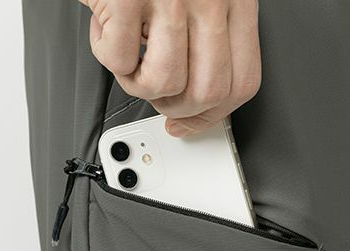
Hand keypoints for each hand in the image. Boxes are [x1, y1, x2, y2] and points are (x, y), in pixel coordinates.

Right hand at [78, 0, 260, 136]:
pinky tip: (109, 30)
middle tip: (158, 93)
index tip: (191, 122)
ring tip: (131, 59)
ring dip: (138, 84)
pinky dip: (107, 54)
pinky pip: (120, 61)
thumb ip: (209, 43)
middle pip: (207, 93)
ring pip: (165, 84)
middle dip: (175, 107)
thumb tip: (197, 104)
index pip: (241, 84)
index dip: (213, 115)